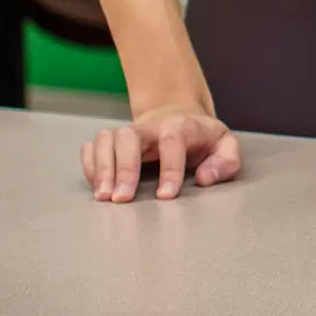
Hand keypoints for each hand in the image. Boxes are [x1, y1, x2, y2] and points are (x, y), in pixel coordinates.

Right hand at [81, 104, 240, 202]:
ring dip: (101, 168)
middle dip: (124, 167)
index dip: (169, 167)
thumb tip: (203, 178)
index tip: (165, 196)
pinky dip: (90, 166)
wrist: (178, 115)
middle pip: (129, 135)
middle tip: (122, 199)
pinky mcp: (111, 141)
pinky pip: (92, 147)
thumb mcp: (225, 146)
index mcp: (182, 126)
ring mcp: (128, 132)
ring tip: (104, 197)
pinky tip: (97, 187)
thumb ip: (225, 162)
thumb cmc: (202, 139)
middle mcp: (150, 126)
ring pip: (106, 139)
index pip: (172, 139)